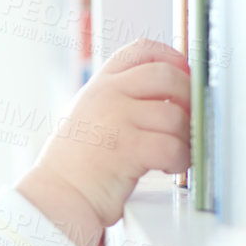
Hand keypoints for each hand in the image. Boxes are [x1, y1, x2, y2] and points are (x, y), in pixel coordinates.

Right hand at [14, 38, 190, 245]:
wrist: (57, 196)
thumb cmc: (75, 166)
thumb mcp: (91, 116)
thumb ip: (120, 99)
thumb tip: (169, 97)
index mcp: (99, 85)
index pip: (140, 50)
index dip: (170, 57)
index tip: (183, 71)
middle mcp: (107, 96)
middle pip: (167, 76)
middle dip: (187, 98)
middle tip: (188, 118)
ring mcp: (116, 120)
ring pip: (175, 115)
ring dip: (185, 137)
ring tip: (177, 151)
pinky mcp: (127, 149)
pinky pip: (172, 146)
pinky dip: (180, 159)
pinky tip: (170, 166)